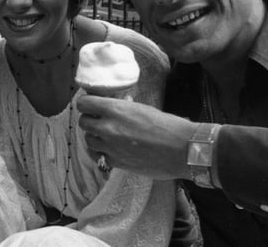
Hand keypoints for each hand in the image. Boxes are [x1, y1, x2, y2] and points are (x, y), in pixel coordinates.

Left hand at [76, 93, 196, 180]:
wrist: (184, 150)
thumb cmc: (168, 126)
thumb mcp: (143, 109)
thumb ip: (124, 108)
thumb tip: (117, 105)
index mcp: (115, 109)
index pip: (84, 104)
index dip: (86, 104)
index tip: (91, 106)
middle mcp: (108, 128)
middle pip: (83, 123)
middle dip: (90, 121)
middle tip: (100, 121)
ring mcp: (110, 147)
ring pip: (89, 141)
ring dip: (96, 137)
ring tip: (108, 136)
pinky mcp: (116, 163)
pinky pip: (99, 157)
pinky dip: (103, 153)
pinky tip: (113, 151)